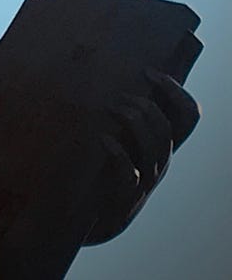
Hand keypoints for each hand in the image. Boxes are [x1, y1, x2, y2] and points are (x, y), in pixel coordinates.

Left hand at [84, 69, 199, 244]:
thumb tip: (110, 68)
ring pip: (156, 146)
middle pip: (168, 128)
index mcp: (162, 143)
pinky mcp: (126, 192)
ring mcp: (146, 178)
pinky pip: (131, 172)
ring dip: (134, 121)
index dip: (176, 91)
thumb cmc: (104, 166)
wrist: (93, 213)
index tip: (150, 72)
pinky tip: (103, 139)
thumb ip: (123, 110)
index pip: (189, 115)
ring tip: (111, 108)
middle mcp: (160, 161)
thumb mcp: (120, 137)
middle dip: (146, 105)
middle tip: (120, 96)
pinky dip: (118, 152)